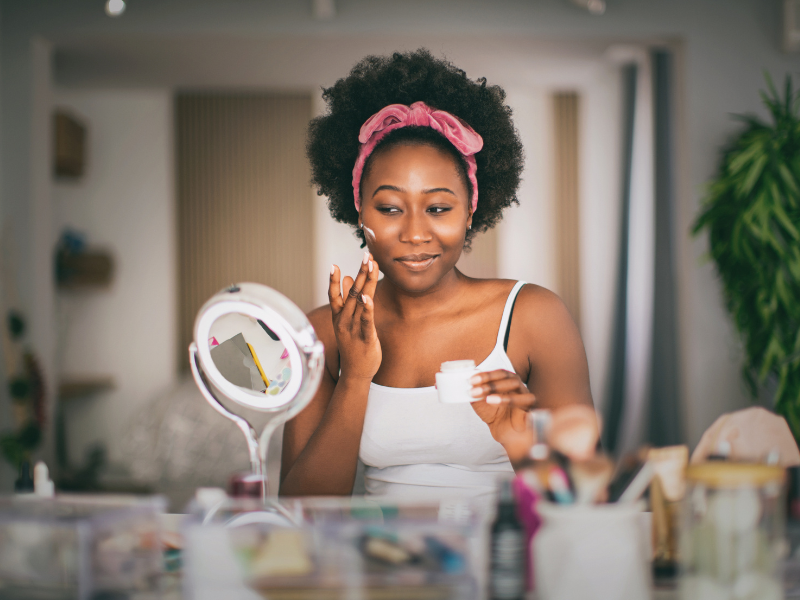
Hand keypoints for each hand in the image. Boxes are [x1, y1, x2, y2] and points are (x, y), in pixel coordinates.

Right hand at [330, 251, 381, 381]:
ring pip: (360, 302)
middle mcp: (344, 321)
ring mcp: (354, 330)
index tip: (333, 264)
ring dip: (366, 283)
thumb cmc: (353, 346)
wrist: (356, 374)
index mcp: (339, 318)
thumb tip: (347, 279)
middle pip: (352, 293)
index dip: (333, 280)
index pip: (334, 295)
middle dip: (359, 273)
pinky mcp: (366, 338)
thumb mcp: (347, 323)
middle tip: (365, 256)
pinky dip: (367, 309)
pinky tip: (369, 298)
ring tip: (370, 266)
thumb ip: (348, 301)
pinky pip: (367, 321)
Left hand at [469, 369, 534, 461]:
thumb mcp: (481, 403)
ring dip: (500, 392)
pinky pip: (526, 406)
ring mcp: (528, 399)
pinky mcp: (533, 412)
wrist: (505, 434)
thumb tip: (464, 383)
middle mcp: (521, 389)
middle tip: (474, 389)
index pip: (502, 373)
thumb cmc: (494, 415)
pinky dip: (509, 401)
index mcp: (510, 382)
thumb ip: (475, 393)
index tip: (471, 380)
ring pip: (519, 388)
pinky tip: (493, 402)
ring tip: (486, 398)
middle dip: (491, 382)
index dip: (487, 375)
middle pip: (511, 379)